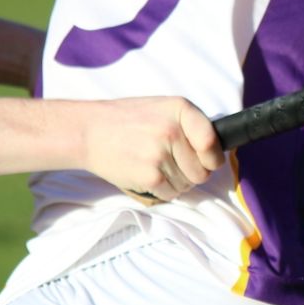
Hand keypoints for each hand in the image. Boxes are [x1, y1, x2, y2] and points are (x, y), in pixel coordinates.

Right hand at [83, 96, 222, 200]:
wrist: (88, 131)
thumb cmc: (127, 120)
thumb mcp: (162, 109)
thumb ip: (189, 125)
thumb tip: (215, 153)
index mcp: (180, 109)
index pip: (212, 141)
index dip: (213, 157)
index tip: (209, 161)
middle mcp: (173, 130)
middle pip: (202, 171)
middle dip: (191, 174)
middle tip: (171, 165)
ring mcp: (161, 154)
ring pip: (187, 185)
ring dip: (175, 184)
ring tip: (154, 167)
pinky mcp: (150, 176)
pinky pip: (171, 195)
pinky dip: (162, 192)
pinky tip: (147, 176)